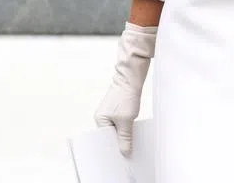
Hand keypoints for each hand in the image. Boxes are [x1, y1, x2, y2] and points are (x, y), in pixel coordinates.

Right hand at [93, 23, 156, 155]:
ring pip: (116, 129)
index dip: (113, 147)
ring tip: (131, 142)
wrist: (131, 78)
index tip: (121, 155)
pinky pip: (121, 122)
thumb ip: (125, 137)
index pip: (104, 140)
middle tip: (128, 150)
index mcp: (99, 120)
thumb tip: (125, 152)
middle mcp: (102, 117)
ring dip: (124, 134)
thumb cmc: (126, 96)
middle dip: (119, 142)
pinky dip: (127, 127)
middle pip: (110, 135)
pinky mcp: (117, 109)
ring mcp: (109, 113)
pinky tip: (133, 131)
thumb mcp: (127, 120)